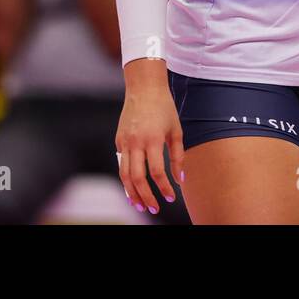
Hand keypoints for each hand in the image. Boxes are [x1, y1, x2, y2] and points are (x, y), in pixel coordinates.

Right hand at [116, 60, 184, 214]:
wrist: (144, 88)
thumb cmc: (164, 108)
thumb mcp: (176, 130)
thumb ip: (178, 156)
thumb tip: (180, 179)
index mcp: (153, 139)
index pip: (157, 172)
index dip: (164, 187)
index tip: (171, 197)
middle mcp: (136, 142)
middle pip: (137, 178)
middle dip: (145, 196)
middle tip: (154, 209)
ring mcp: (124, 142)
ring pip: (124, 175)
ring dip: (131, 193)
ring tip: (140, 205)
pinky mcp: (118, 141)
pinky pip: (121, 164)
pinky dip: (126, 179)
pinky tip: (133, 188)